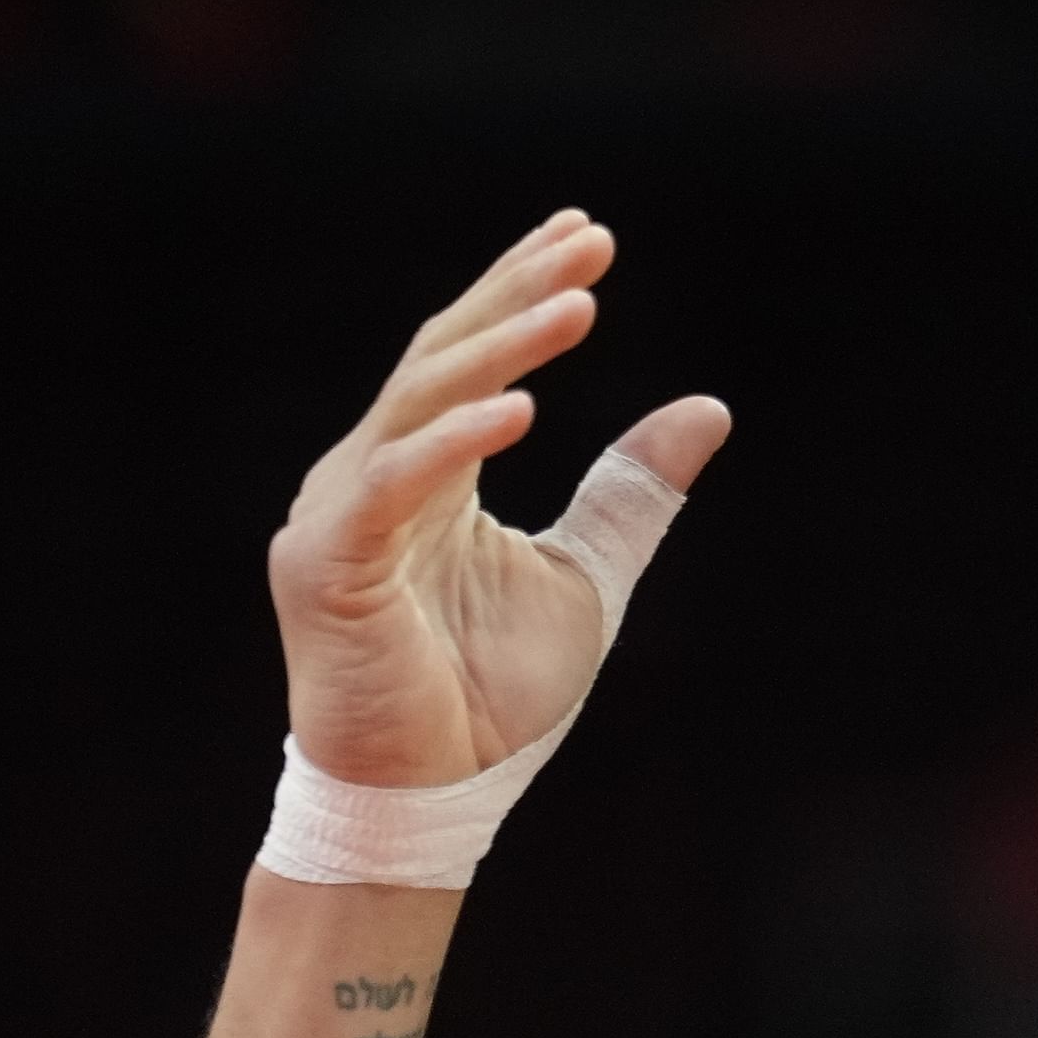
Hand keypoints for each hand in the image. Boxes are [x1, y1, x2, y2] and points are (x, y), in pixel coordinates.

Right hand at [264, 212, 731, 787]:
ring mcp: (339, 515)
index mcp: (423, 472)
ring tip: (576, 305)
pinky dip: (457, 443)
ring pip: (421, 401)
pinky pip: (395, 485)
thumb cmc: (491, 701)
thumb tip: (709, 406)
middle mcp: (369, 475)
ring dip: (502, 348)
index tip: (585, 235)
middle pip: (443, 356)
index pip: (469, 356)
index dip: (521, 291)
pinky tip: (523, 410)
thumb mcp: (591, 574)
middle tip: (589, 244)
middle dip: (517, 295)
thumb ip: (634, 490)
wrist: (430, 801)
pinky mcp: (328, 565)